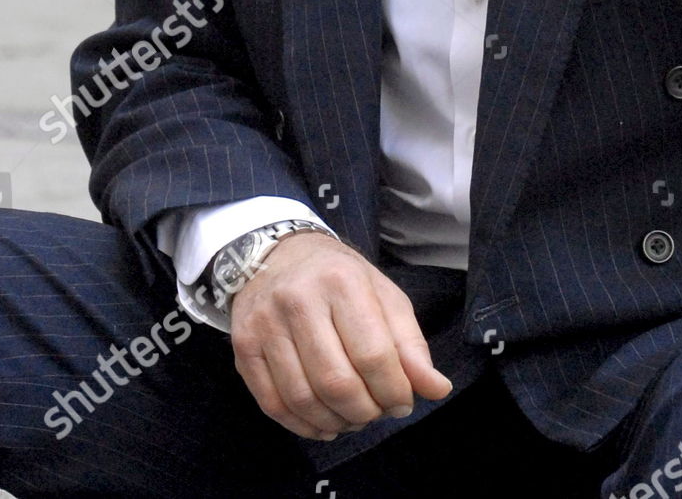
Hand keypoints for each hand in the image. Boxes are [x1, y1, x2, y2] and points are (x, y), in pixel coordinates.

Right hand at [230, 232, 453, 440]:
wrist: (278, 255)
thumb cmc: (339, 277)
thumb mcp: (383, 296)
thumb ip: (410, 344)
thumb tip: (438, 389)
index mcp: (342, 281)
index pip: (373, 354)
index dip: (394, 391)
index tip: (402, 402)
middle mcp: (299, 300)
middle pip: (336, 382)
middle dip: (365, 411)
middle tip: (376, 412)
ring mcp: (266, 324)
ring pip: (303, 398)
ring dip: (335, 422)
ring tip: (352, 418)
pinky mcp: (243, 347)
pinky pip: (273, 404)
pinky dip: (302, 425)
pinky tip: (322, 423)